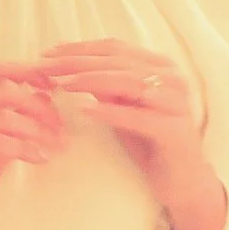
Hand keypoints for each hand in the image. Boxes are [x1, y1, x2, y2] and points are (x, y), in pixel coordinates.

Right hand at [0, 61, 68, 229]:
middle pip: (3, 88)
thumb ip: (12, 126)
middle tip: (59, 125)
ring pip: (2, 115)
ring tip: (56, 144)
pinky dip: (25, 148)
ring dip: (37, 129)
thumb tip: (45, 104)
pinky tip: (40, 158)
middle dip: (38, 104)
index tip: (54, 86)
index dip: (28, 73)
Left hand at [40, 38, 226, 229]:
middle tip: (46, 66)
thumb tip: (70, 66)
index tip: (48, 54)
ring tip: (63, 83)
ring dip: (91, 80)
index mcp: (160, 66)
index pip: (114, 48)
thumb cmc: (150, 142)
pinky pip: (139, 116)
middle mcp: (171, 77)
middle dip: (78, 62)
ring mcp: (175, 102)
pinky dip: (112, 111)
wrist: (183, 181)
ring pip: (128, 82)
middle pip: (117, 61)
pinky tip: (86, 110)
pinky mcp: (174, 129)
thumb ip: (104, 86)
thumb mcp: (122, 108)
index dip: (79, 48)